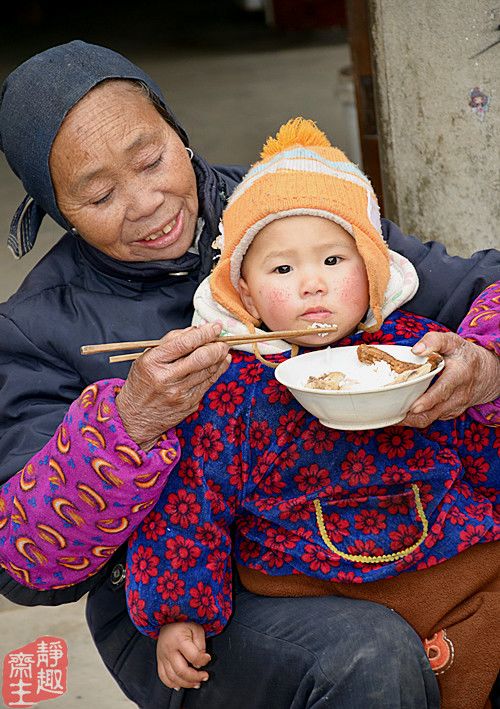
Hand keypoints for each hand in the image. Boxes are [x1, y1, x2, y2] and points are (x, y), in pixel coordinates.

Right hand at [116, 322, 229, 449]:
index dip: (205, 333)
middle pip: (201, 358)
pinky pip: (209, 383)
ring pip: (209, 370)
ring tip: (223, 349)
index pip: (185, 343)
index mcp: (153, 362)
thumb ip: (171, 341)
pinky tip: (221, 362)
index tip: (216, 326)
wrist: (135, 417)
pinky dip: (218, 370)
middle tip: (224, 340)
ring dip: (220, 358)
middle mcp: (167, 378)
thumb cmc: (142, 382)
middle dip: (218, 346)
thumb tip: (197, 330)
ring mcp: (180, 393)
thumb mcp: (147, 357)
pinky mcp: (190, 403)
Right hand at [157, 622, 210, 689]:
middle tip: (204, 677)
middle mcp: (168, 650)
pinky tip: (180, 685)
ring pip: (172, 678)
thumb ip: (200, 644)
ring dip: (186, 684)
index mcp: (178, 639)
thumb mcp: (196, 628)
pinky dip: (172, 684)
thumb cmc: (183, 623)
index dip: (203, 660)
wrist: (167, 619)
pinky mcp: (159, 661)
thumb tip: (200, 662)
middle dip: (195, 678)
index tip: (208, 659)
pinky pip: (163, 677)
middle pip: (181, 671)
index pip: (193, 656)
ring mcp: (162, 656)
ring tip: (196, 683)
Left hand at [400, 331, 499, 427]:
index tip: (413, 406)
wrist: (486, 373)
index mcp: (459, 375)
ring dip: (410, 419)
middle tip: (390, 411)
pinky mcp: (449, 414)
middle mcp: (458, 396)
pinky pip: (430, 419)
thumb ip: (434, 340)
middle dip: (411, 415)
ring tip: (390, 413)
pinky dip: (414, 418)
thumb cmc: (464, 356)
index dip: (428, 401)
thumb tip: (416, 350)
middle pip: (433, 412)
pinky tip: (401, 411)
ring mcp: (454, 407)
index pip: (443, 391)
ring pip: (429, 419)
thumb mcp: (452, 342)